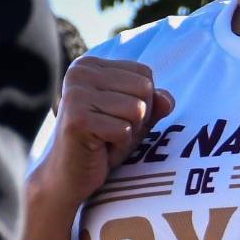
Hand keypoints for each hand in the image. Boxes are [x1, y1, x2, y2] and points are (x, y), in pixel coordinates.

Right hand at [36, 58, 175, 208]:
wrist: (72, 173)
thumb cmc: (106, 142)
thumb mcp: (136, 119)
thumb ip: (154, 104)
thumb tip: (167, 99)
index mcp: (90, 65)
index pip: (145, 74)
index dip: (143, 101)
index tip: (117, 115)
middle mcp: (79, 73)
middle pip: (144, 89)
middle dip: (138, 117)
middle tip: (113, 130)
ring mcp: (76, 94)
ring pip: (137, 109)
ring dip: (129, 132)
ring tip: (107, 138)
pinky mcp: (78, 119)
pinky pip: (125, 130)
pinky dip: (120, 144)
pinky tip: (100, 147)